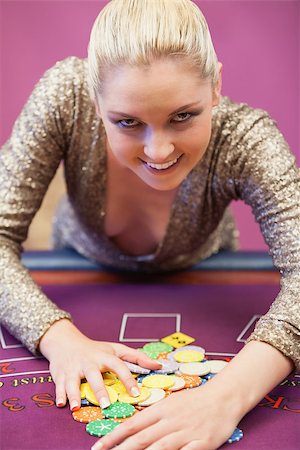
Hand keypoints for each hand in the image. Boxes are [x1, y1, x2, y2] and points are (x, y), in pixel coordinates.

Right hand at [39, 319, 160, 410]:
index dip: (128, 379)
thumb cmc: (95, 349)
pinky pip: (59, 385)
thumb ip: (137, 358)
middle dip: (99, 390)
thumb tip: (159, 366)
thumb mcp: (116, 349)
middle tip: (106, 405)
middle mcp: (89, 362)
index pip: (118, 366)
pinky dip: (59, 394)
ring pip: (73, 381)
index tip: (136, 394)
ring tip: (76, 408)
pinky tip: (62, 404)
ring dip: (74, 394)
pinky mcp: (60, 374)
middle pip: (94, 376)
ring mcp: (73, 368)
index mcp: (104, 356)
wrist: (66, 341)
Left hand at [91, 381, 240, 449]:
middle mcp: (171, 421)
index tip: (98, 447)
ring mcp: (186, 432)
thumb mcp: (172, 403)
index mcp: (162, 409)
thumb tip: (133, 427)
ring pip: (159, 448)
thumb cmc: (196, 400)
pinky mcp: (202, 443)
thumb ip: (154, 416)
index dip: (114, 437)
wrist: (224, 397)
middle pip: (142, 438)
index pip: (133, 424)